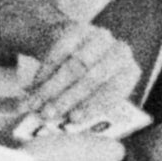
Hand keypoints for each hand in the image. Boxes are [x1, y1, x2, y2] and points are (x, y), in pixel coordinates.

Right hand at [0, 19, 144, 143]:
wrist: (70, 45)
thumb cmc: (83, 82)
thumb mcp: (94, 96)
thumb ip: (88, 110)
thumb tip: (71, 133)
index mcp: (129, 72)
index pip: (115, 89)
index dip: (93, 105)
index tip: (72, 120)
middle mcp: (120, 51)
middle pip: (93, 77)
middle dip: (67, 98)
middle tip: (47, 115)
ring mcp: (100, 36)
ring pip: (74, 65)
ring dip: (52, 88)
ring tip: (34, 105)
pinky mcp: (78, 27)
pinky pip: (59, 51)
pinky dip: (44, 72)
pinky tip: (32, 87)